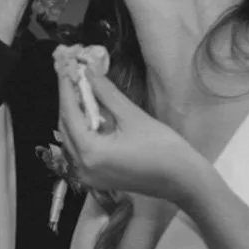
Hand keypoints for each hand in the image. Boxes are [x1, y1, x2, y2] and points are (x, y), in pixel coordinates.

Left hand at [57, 66, 209, 205]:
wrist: (183, 181)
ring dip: (75, 115)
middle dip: (69, 100)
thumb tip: (90, 72)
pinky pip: (80, 150)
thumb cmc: (164, 150)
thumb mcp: (133, 116)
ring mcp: (88, 176)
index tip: (66, 67)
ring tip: (81, 90)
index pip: (69, 114)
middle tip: (73, 75)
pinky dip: (83, 131)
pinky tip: (90, 113)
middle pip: (65, 127)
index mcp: (91, 153)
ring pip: (71, 139)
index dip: (66, 88)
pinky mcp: (96, 178)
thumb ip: (107, 94)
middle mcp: (83, 168)